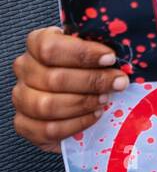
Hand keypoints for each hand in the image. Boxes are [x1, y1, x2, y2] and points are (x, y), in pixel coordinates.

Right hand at [12, 27, 128, 152]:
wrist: (75, 94)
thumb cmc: (86, 66)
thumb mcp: (92, 50)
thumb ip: (99, 47)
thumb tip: (121, 49)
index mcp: (37, 43)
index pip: (50, 47)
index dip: (82, 53)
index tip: (110, 58)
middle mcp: (24, 68)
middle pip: (54, 78)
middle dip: (92, 82)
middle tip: (118, 83)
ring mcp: (21, 97)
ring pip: (47, 105)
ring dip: (83, 103)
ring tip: (105, 100)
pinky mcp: (24, 124)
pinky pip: (48, 129)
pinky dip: (75, 124)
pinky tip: (94, 116)